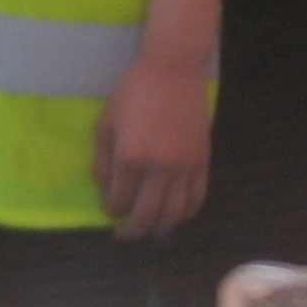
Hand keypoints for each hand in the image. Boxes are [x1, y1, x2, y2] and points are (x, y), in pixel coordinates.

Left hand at [95, 49, 215, 238]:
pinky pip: (197, 198)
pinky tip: (176, 215)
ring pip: (174, 213)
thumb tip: (105, 190)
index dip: (112, 209)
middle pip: (147, 215)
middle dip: (133, 230)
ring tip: (149, 229)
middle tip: (124, 235)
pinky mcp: (203, 162)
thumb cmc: (134, 92)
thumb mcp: (107, 123)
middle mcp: (160, 168)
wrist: (174, 71)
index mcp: (131, 158)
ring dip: (160, 227)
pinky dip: (186, 213)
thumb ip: (103, 160)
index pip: (120, 200)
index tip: (109, 210)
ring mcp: (185, 167)